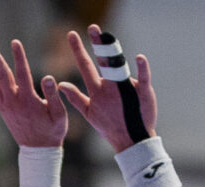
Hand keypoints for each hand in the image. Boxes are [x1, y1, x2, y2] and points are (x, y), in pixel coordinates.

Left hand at [0, 38, 67, 147]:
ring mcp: (5, 105)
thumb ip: (53, 95)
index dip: (19, 57)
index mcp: (28, 100)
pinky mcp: (1, 109)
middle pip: (2, 75)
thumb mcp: (58, 115)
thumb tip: (48, 77)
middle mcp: (13, 101)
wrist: (38, 151)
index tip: (15, 42)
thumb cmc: (52, 131)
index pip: (23, 74)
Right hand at [58, 24, 157, 152]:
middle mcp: (110, 88)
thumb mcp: (89, 113)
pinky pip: (143, 77)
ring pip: (120, 67)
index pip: (85, 66)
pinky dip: (142, 67)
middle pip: (103, 61)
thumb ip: (75, 97)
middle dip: (97, 44)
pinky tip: (139, 57)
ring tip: (109, 38)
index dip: (78, 49)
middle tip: (93, 28)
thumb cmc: (109, 126)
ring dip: (114, 52)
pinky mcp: (143, 91)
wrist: (131, 140)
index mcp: (97, 91)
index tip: (72, 34)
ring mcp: (127, 88)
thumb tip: (60, 84)